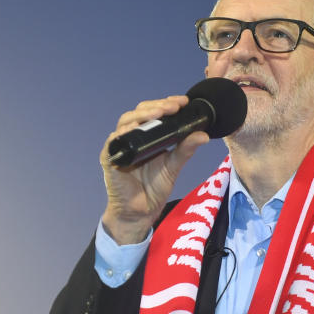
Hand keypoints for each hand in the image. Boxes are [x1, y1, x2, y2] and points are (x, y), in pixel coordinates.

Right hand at [99, 95, 210, 243]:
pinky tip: (134, 129)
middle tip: (173, 106)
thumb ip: (186, 149)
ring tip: (159, 113)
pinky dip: (122, 133)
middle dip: (156, 106)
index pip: (153, 112)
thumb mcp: (174, 165)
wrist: (140, 212)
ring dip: (142, 115)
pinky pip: (113, 142)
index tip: (182, 101)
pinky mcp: (109, 158)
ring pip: (126, 122)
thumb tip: (203, 134)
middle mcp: (132, 137)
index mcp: (147, 136)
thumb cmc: (154, 188)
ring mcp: (120, 146)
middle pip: (139, 112)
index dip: (166, 103)